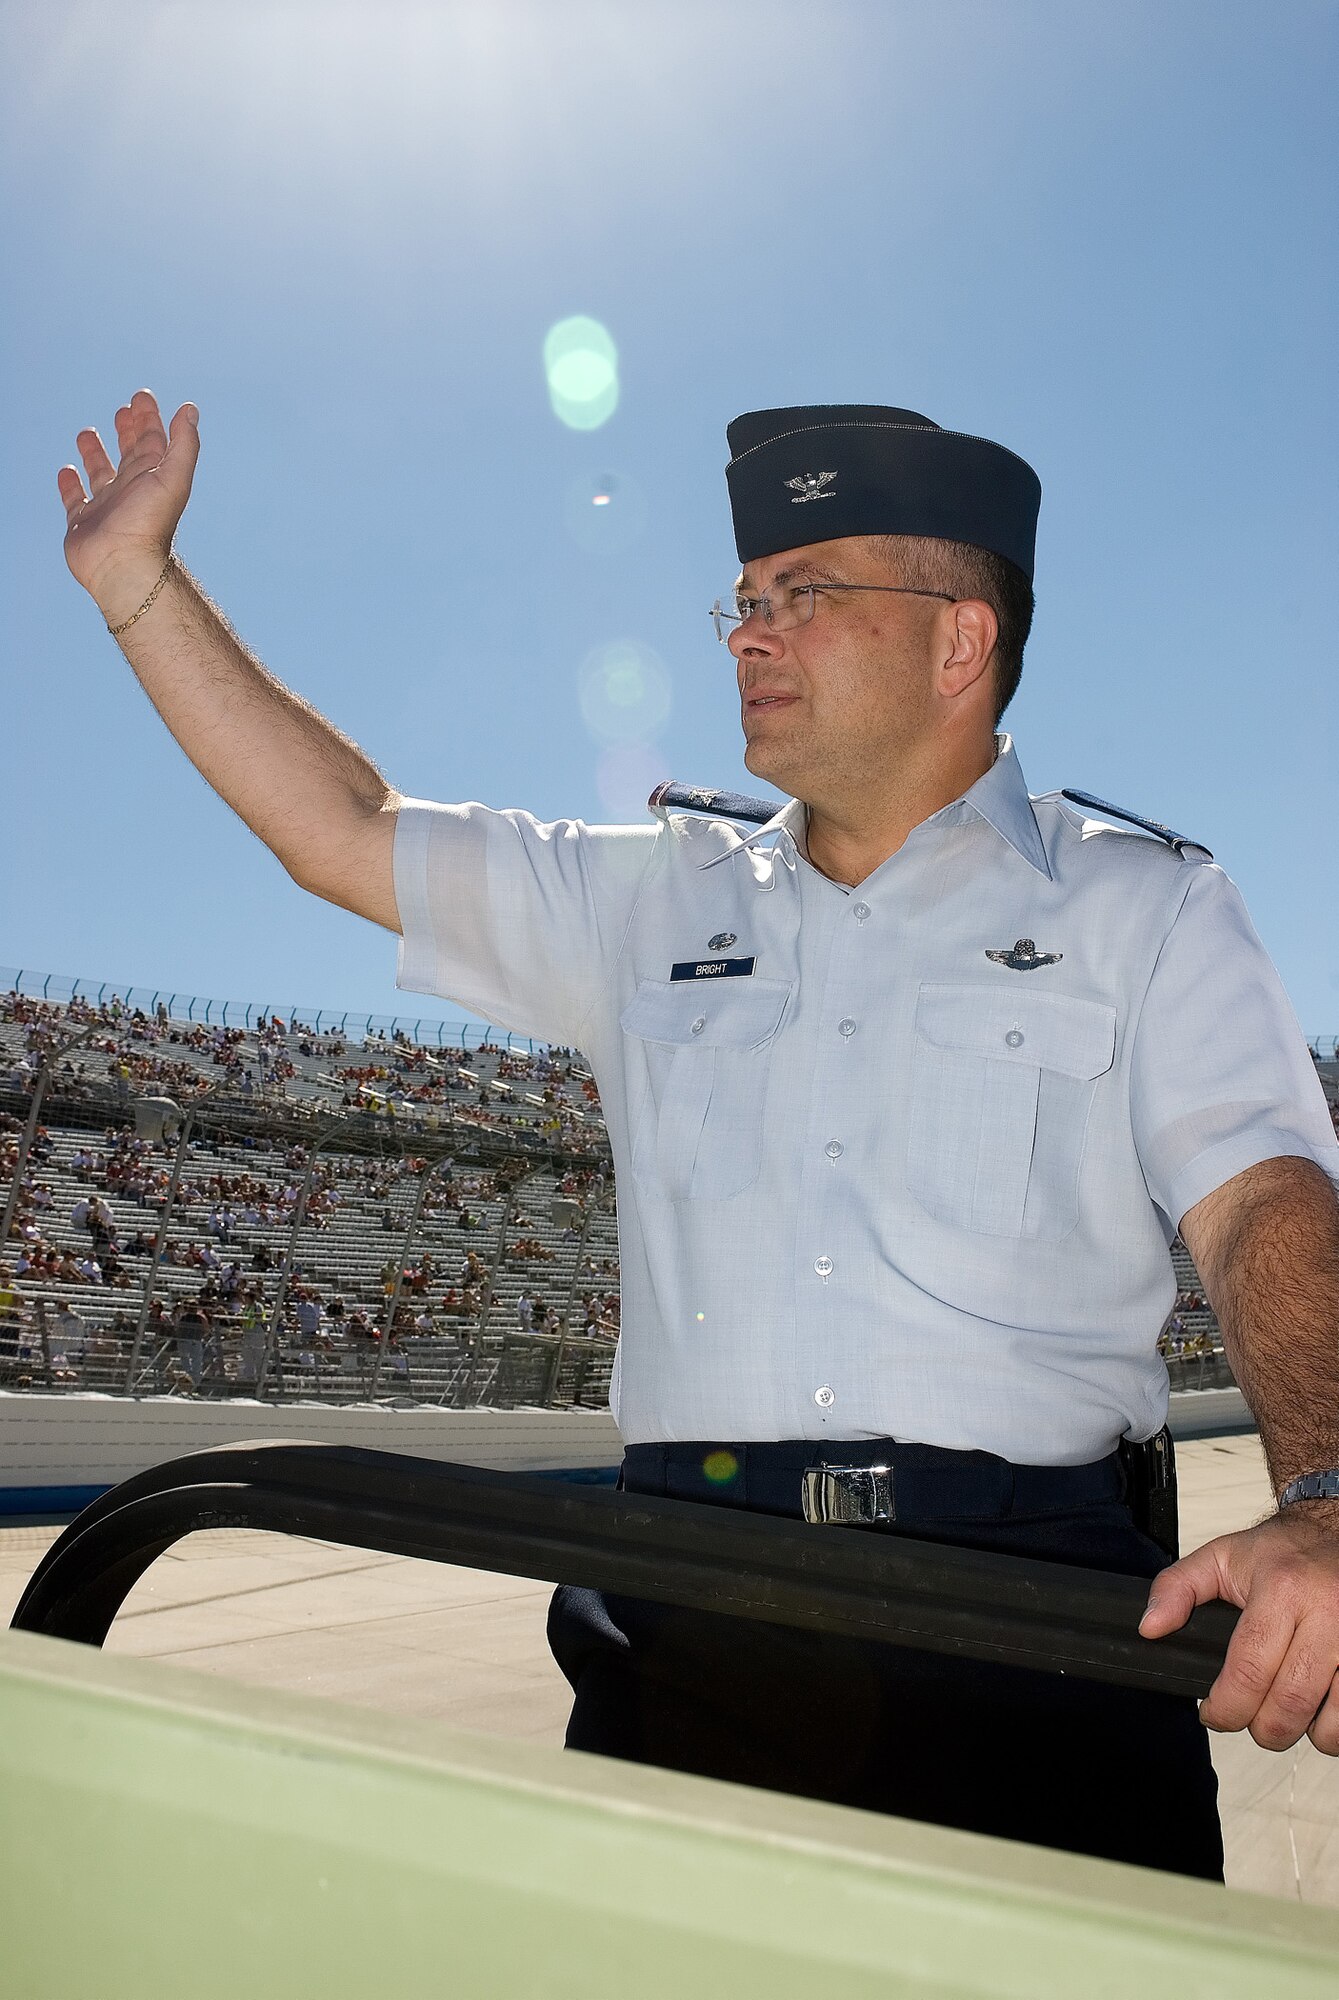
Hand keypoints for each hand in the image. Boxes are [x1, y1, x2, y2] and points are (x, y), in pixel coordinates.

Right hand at [57, 389, 199, 610]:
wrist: (123, 566)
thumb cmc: (149, 522)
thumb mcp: (173, 476)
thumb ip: (183, 443)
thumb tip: (189, 408)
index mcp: (152, 479)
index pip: (152, 441)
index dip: (148, 418)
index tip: (142, 396)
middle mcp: (131, 491)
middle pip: (129, 454)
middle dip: (127, 431)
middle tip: (123, 409)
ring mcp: (107, 507)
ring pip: (100, 474)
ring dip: (95, 453)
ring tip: (87, 433)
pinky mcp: (83, 524)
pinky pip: (75, 500)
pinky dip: (70, 485)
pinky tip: (66, 471)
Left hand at [1140, 1506, 1338, 1752]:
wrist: (1334, 1531)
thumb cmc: (1282, 1552)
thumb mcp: (1221, 1556)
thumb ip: (1177, 1588)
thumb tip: (1151, 1627)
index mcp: (1282, 1590)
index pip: (1248, 1670)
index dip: (1225, 1708)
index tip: (1214, 1714)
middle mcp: (1327, 1614)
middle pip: (1289, 1705)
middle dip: (1262, 1729)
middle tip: (1252, 1719)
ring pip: (1333, 1722)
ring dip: (1304, 1733)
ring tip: (1287, 1713)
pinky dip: (1337, 1726)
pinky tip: (1320, 1708)